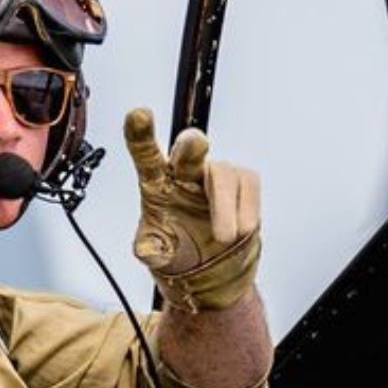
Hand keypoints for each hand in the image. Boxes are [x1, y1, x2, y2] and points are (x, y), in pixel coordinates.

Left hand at [122, 107, 261, 311]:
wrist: (212, 272)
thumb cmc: (179, 252)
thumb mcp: (159, 255)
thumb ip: (152, 249)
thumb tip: (147, 249)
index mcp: (156, 183)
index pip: (146, 155)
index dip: (141, 134)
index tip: (138, 115)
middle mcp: (185, 173)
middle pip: (188, 149)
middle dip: (191, 145)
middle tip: (195, 145)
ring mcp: (215, 176)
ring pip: (224, 174)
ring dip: (225, 208)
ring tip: (223, 238)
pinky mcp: (244, 183)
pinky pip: (249, 186)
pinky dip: (245, 213)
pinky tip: (238, 232)